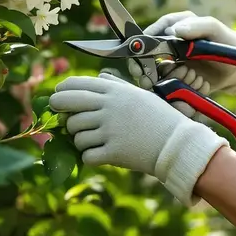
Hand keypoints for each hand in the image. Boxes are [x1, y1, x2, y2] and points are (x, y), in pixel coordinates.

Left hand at [48, 72, 227, 205]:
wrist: (177, 143)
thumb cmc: (159, 117)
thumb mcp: (139, 94)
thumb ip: (117, 86)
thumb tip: (100, 77)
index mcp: (115, 91)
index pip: (76, 85)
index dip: (61, 91)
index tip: (58, 97)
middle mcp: (109, 107)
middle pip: (69, 107)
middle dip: (62, 114)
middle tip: (66, 121)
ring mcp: (110, 130)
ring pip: (76, 134)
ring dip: (80, 140)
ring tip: (94, 141)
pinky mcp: (113, 152)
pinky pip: (86, 155)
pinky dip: (90, 157)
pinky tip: (100, 155)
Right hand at [142, 12, 235, 95]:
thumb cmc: (227, 42)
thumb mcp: (215, 30)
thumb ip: (197, 27)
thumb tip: (175, 30)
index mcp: (176, 26)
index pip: (151, 33)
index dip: (143, 46)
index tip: (142, 58)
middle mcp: (169, 45)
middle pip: (146, 57)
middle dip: (146, 70)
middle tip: (149, 80)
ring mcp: (173, 63)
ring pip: (156, 75)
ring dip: (170, 81)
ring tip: (192, 78)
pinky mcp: (178, 79)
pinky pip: (169, 86)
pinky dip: (180, 89)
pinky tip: (198, 84)